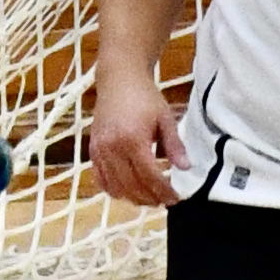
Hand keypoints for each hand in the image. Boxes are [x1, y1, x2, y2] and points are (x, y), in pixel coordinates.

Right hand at [86, 85, 183, 209]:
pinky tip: (128, 191)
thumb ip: (174, 145)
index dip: (163, 191)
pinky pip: (101, 179)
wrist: (118, 78)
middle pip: (132, 186)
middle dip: (150, 198)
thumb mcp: (165, 118)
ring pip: (116, 187)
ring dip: (133, 198)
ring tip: (149, 198)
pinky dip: (114, 190)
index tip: (175, 198)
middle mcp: (113, 147)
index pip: (150, 176)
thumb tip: (186, 167)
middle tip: (165, 201)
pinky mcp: (93, 150)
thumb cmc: (144, 96)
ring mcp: (100, 150)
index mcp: (133, 139)